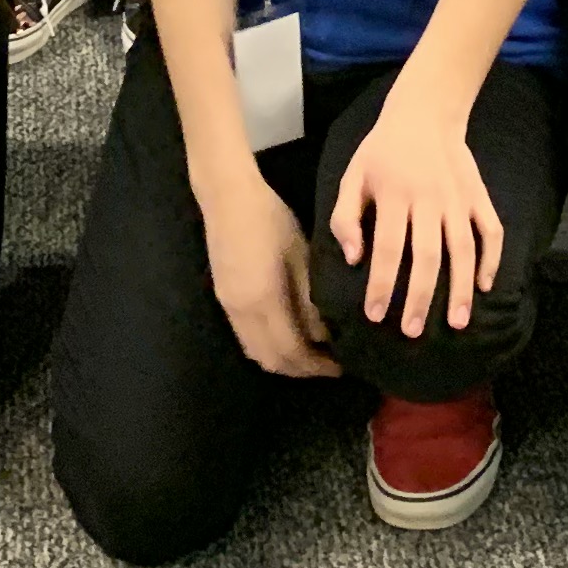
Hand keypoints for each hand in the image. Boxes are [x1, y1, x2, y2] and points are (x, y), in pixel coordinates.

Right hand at [202, 171, 339, 378]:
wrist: (227, 198)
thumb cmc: (270, 220)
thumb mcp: (300, 254)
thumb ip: (311, 298)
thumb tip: (327, 333)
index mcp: (265, 301)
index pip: (293, 351)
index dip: (318, 365)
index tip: (342, 366)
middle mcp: (243, 314)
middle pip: (273, 361)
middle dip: (302, 370)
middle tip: (329, 365)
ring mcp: (230, 309)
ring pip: (257, 354)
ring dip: (284, 362)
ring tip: (311, 355)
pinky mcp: (225, 301)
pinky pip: (248, 340)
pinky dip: (269, 349)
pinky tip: (287, 337)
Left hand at [330, 97, 503, 341]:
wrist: (425, 111)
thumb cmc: (383, 150)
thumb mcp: (353, 175)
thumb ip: (345, 217)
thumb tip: (355, 259)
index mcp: (395, 194)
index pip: (389, 248)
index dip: (383, 284)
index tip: (376, 315)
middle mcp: (430, 198)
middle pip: (427, 256)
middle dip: (420, 298)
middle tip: (412, 331)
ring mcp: (459, 198)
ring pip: (463, 249)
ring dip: (461, 288)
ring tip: (457, 323)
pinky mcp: (479, 195)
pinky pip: (492, 231)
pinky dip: (492, 259)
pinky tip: (485, 286)